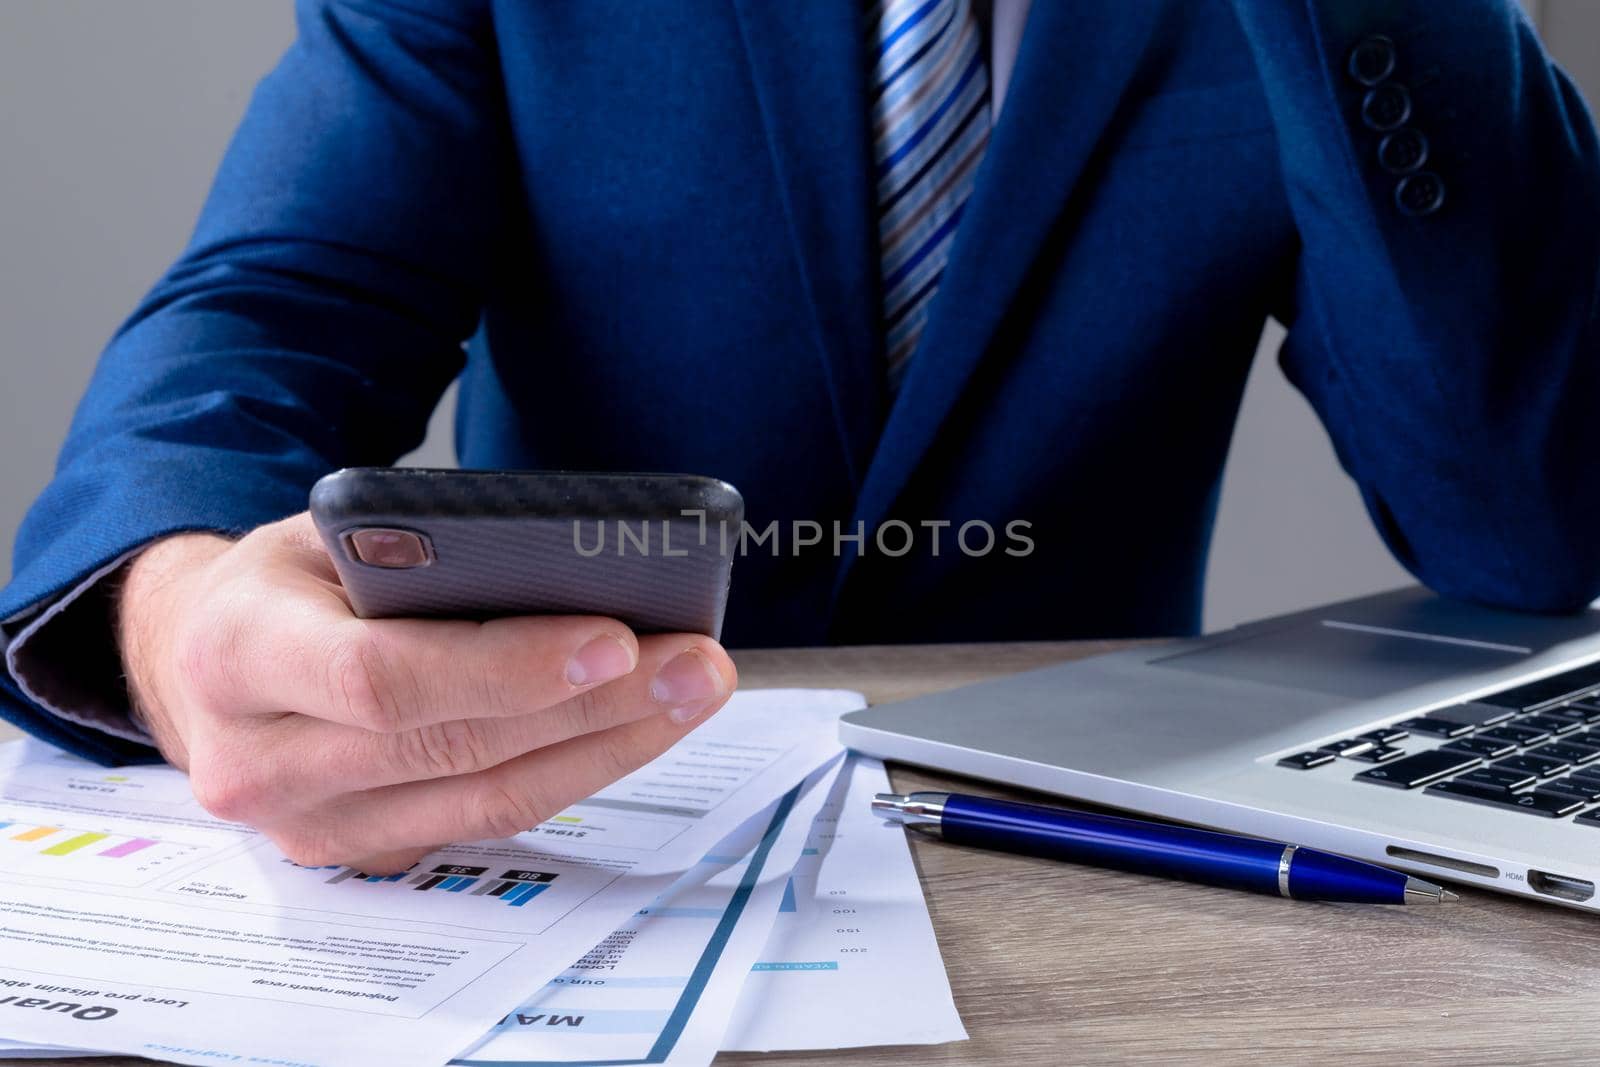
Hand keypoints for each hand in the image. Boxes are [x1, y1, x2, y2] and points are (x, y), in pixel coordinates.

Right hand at [115, 512, 736, 872]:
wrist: (201, 656)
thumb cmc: (284, 582)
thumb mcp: (323, 531)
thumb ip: (416, 552)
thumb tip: (566, 570)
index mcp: (237, 654)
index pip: (383, 678)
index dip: (507, 668)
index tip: (615, 639)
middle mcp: (259, 760)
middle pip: (455, 747)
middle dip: (596, 706)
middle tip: (694, 662)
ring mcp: (308, 826)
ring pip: (488, 800)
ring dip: (609, 746)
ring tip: (690, 692)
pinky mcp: (361, 854)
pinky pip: (488, 820)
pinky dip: (574, 773)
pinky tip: (638, 728)